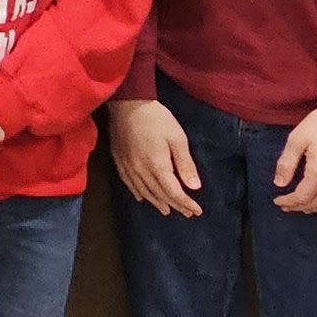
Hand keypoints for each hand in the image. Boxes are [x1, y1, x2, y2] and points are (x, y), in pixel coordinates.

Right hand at [107, 100, 203, 216]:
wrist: (127, 103)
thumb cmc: (156, 119)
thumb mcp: (177, 138)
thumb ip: (185, 164)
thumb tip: (194, 187)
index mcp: (157, 166)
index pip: (174, 192)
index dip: (186, 203)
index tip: (197, 211)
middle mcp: (141, 171)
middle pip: (159, 195)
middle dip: (175, 205)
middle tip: (186, 212)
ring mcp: (128, 167)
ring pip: (144, 192)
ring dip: (157, 203)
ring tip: (167, 210)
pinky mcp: (119, 161)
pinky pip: (129, 184)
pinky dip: (138, 193)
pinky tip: (142, 198)